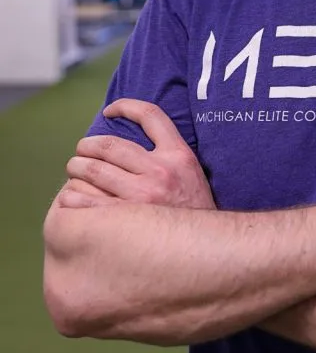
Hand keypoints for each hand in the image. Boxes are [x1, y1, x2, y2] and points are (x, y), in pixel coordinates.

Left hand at [60, 99, 215, 210]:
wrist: (206, 246)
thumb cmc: (193, 208)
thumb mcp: (191, 171)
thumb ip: (169, 152)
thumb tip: (135, 136)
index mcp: (178, 155)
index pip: (150, 115)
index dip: (125, 106)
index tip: (110, 111)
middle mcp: (160, 172)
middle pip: (109, 145)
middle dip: (87, 146)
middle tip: (81, 151)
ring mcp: (142, 197)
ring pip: (93, 170)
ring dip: (76, 167)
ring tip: (74, 170)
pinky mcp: (126, 220)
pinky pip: (86, 201)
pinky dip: (72, 195)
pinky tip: (71, 195)